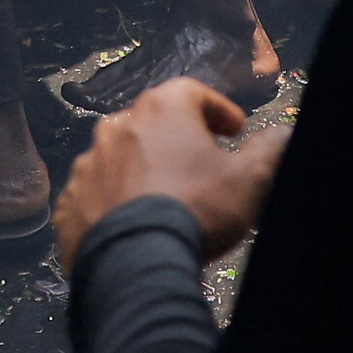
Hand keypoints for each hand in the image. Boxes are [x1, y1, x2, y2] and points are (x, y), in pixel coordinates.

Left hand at [54, 77, 290, 267]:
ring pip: (119, 156)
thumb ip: (269, 149)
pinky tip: (133, 220)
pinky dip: (114, 199)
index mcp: (159, 110)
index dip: (217, 109)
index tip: (234, 131)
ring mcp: (86, 164)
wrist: (134, 260)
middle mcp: (115, 127)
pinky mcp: (68, 202)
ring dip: (142, 167)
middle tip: (201, 162)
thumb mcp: (249, 179)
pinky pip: (95, 192)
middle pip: (152, 121)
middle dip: (178, 137)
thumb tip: (284, 133)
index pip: (192, 92)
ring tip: (166, 195)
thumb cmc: (196, 209)